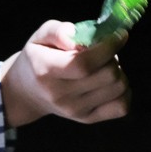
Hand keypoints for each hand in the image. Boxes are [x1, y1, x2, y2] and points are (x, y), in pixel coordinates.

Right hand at [0, 21, 130, 127]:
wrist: (27, 93)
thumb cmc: (38, 58)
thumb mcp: (40, 37)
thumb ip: (58, 32)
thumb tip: (76, 38)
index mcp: (47, 71)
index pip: (84, 64)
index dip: (108, 47)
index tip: (119, 35)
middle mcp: (61, 95)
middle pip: (108, 75)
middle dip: (113, 57)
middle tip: (104, 51)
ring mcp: (75, 110)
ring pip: (118, 89)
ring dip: (119, 72)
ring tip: (104, 66)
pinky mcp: (87, 119)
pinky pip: (121, 107)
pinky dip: (123, 92)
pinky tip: (110, 82)